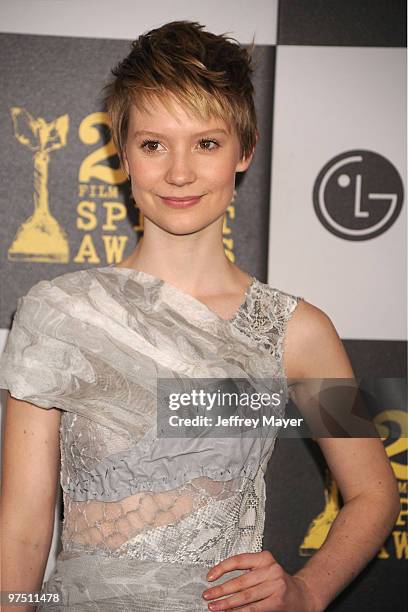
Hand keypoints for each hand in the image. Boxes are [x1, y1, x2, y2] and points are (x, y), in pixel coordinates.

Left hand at [201, 551, 320, 610]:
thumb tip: (221, 582)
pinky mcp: (277, 601)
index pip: (238, 560)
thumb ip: (247, 573)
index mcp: (265, 558)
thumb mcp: (265, 570)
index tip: (210, 577)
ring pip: (245, 596)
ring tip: (215, 607)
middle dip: (221, 590)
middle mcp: (271, 569)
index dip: (221, 569)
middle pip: (240, 581)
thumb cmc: (279, 582)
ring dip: (227, 603)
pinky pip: (253, 608)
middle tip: (208, 596)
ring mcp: (275, 585)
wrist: (303, 595)